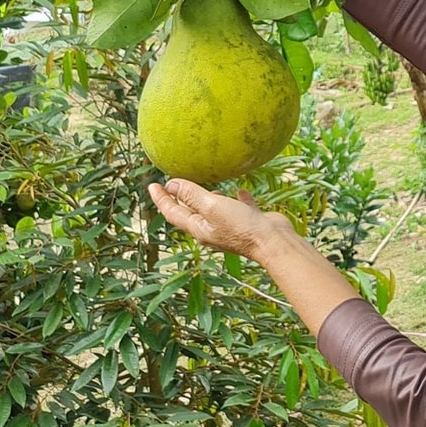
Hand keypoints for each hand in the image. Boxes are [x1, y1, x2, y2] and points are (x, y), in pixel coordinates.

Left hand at [146, 178, 298, 259]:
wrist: (273, 242)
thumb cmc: (241, 226)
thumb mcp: (212, 206)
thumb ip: (192, 195)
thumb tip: (171, 184)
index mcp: (199, 228)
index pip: (174, 213)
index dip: (162, 199)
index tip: (152, 185)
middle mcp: (212, 229)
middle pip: (191, 213)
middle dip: (180, 199)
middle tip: (172, 185)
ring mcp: (230, 227)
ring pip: (214, 211)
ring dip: (207, 200)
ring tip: (205, 186)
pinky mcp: (248, 222)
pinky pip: (239, 208)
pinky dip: (236, 199)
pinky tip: (241, 191)